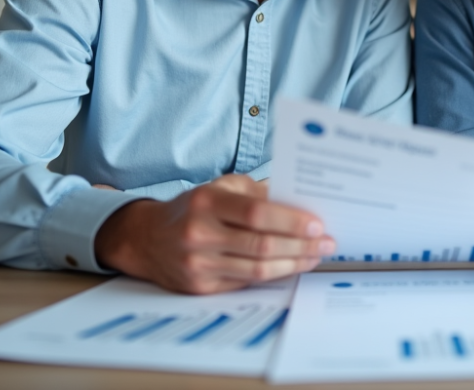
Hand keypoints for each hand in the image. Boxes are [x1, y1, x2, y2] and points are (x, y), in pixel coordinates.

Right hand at [94, 174, 333, 293]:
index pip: (256, 213)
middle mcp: (199, 233)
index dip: (291, 221)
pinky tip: (291, 266)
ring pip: (257, 269)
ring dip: (293, 263)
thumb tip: (299, 203)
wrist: (146, 239)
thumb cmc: (193, 207)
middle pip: (261, 244)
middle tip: (327, 243)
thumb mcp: (220, 186)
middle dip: (301, 245)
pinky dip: (274, 275)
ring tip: (315, 256)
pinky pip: (246, 282)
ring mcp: (198, 264)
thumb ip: (257, 192)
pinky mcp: (200, 287)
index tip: (317, 224)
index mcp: (207, 201)